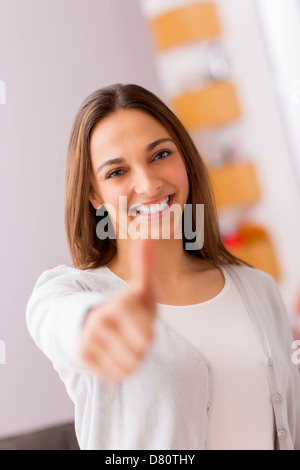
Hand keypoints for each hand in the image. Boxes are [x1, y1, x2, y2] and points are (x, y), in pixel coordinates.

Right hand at [80, 238, 156, 382]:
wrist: (92, 321)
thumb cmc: (125, 307)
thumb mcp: (141, 288)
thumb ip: (145, 264)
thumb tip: (148, 233)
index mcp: (117, 305)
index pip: (148, 330)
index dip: (148, 327)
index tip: (139, 315)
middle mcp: (99, 322)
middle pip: (142, 349)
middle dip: (143, 343)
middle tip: (132, 330)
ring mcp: (89, 341)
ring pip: (131, 364)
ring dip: (132, 357)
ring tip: (123, 341)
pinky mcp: (83, 357)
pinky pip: (116, 374)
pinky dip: (120, 367)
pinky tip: (113, 352)